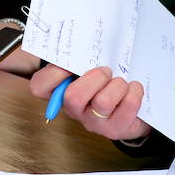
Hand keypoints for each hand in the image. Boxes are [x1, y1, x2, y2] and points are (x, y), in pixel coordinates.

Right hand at [31, 65, 151, 141]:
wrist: (134, 109)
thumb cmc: (108, 83)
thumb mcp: (91, 69)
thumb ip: (80, 58)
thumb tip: (80, 45)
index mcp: (62, 92)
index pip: (40, 87)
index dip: (53, 74)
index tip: (71, 64)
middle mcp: (75, 110)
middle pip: (73, 97)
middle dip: (95, 78)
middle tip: (106, 72)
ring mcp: (94, 123)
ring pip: (102, 102)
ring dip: (117, 85)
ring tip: (121, 83)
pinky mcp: (116, 129)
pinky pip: (127, 106)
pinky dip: (134, 92)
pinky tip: (134, 88)